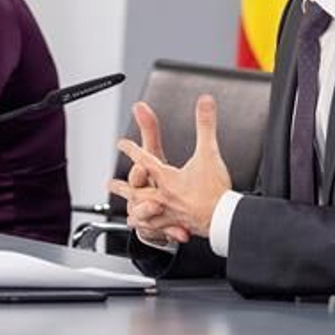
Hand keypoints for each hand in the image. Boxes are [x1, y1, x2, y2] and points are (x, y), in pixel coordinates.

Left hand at [109, 94, 230, 240]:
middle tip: (110, 184)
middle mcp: (163, 197)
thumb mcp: (209, 152)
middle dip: (123, 187)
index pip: (144, 159)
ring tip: (127, 214)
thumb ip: (206, 124)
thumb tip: (205, 103)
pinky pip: (161, 229)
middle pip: (137, 191)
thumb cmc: (215, 190)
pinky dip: (154, 230)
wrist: (224, 219)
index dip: (131, 149)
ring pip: (146, 213)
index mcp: (167, 178)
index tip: (121, 143)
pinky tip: (151, 231)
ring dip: (135, 212)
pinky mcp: (179, 226)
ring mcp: (170, 214)